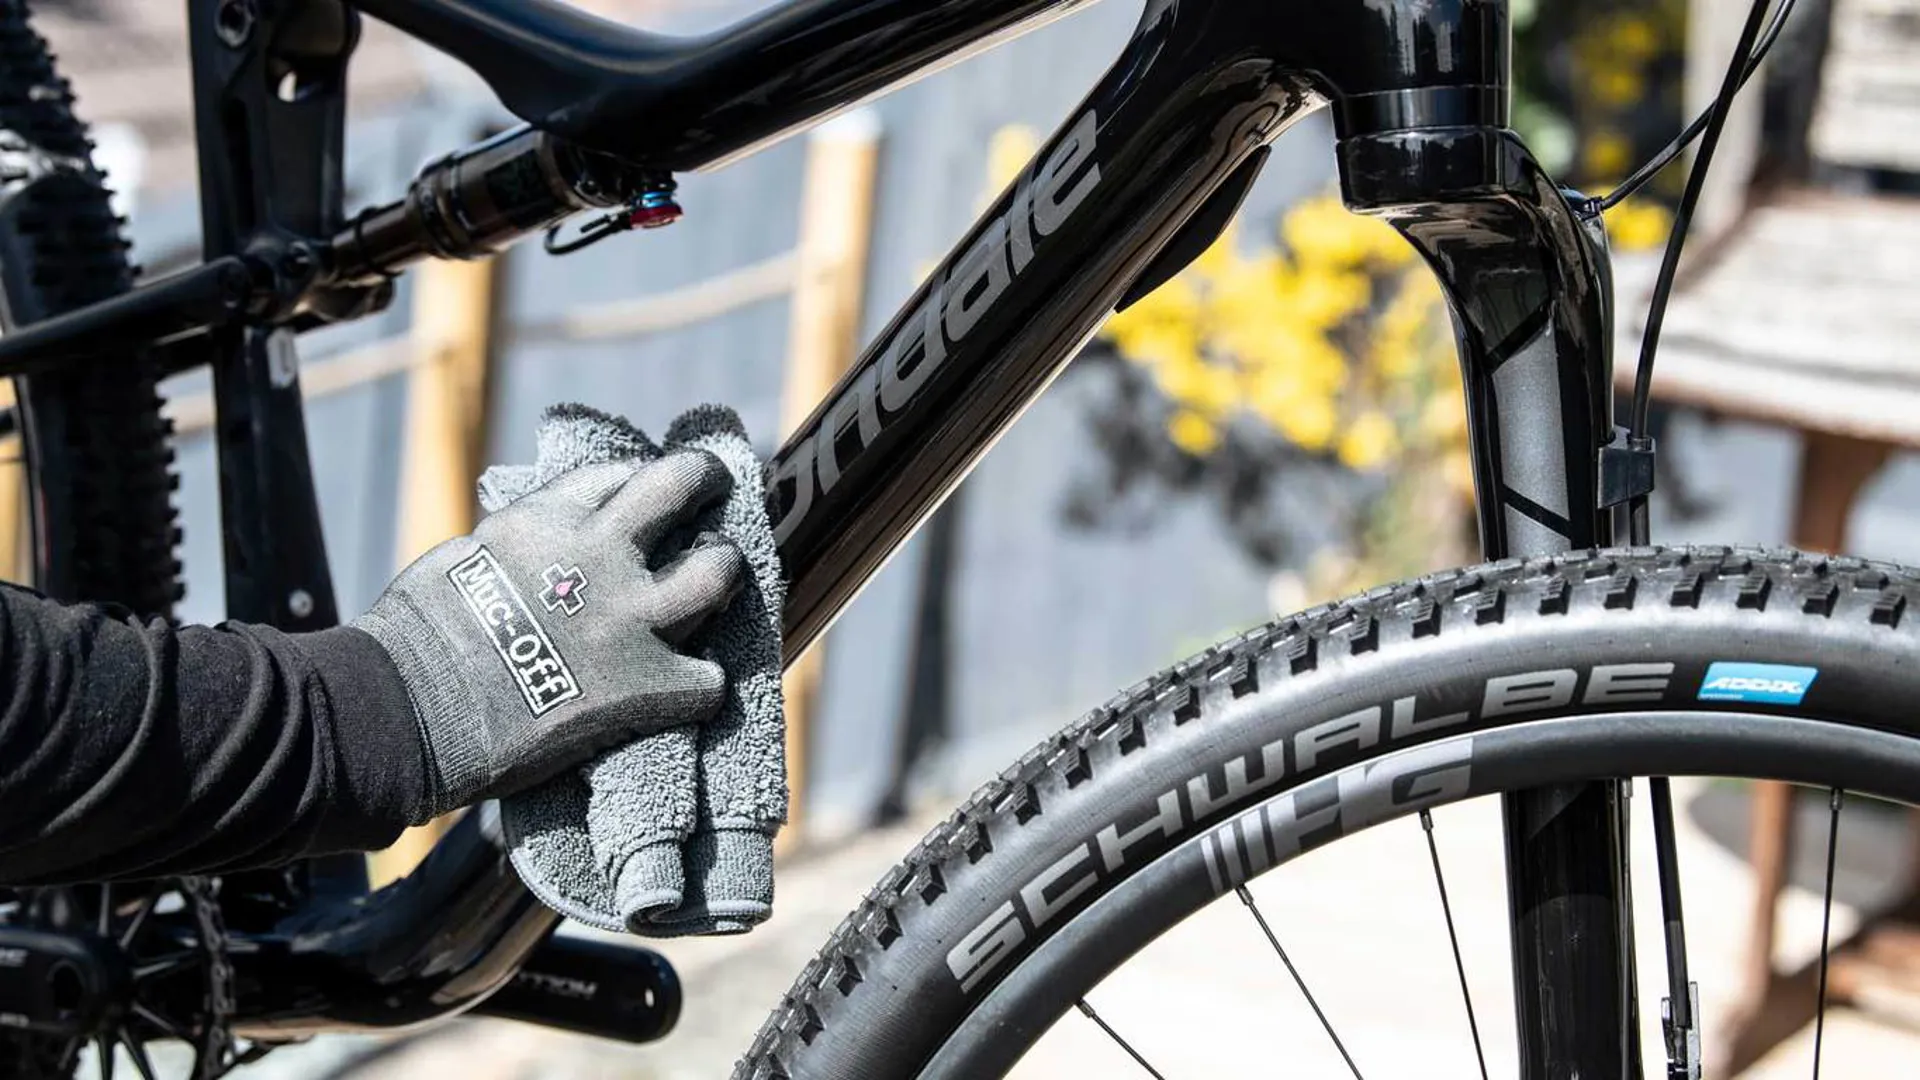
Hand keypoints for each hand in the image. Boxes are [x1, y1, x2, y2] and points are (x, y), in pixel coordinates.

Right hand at [354, 451, 744, 816]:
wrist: (409, 709)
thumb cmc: (415, 643)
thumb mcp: (464, 563)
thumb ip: (516, 553)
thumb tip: (527, 560)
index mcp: (547, 519)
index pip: (620, 475)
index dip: (642, 483)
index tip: (651, 494)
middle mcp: (600, 553)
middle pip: (683, 486)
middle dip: (706, 483)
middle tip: (716, 495)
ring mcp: (630, 617)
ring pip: (718, 574)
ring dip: (725, 577)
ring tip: (721, 587)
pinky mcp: (647, 684)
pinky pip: (709, 680)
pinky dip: (701, 687)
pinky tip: (687, 691)